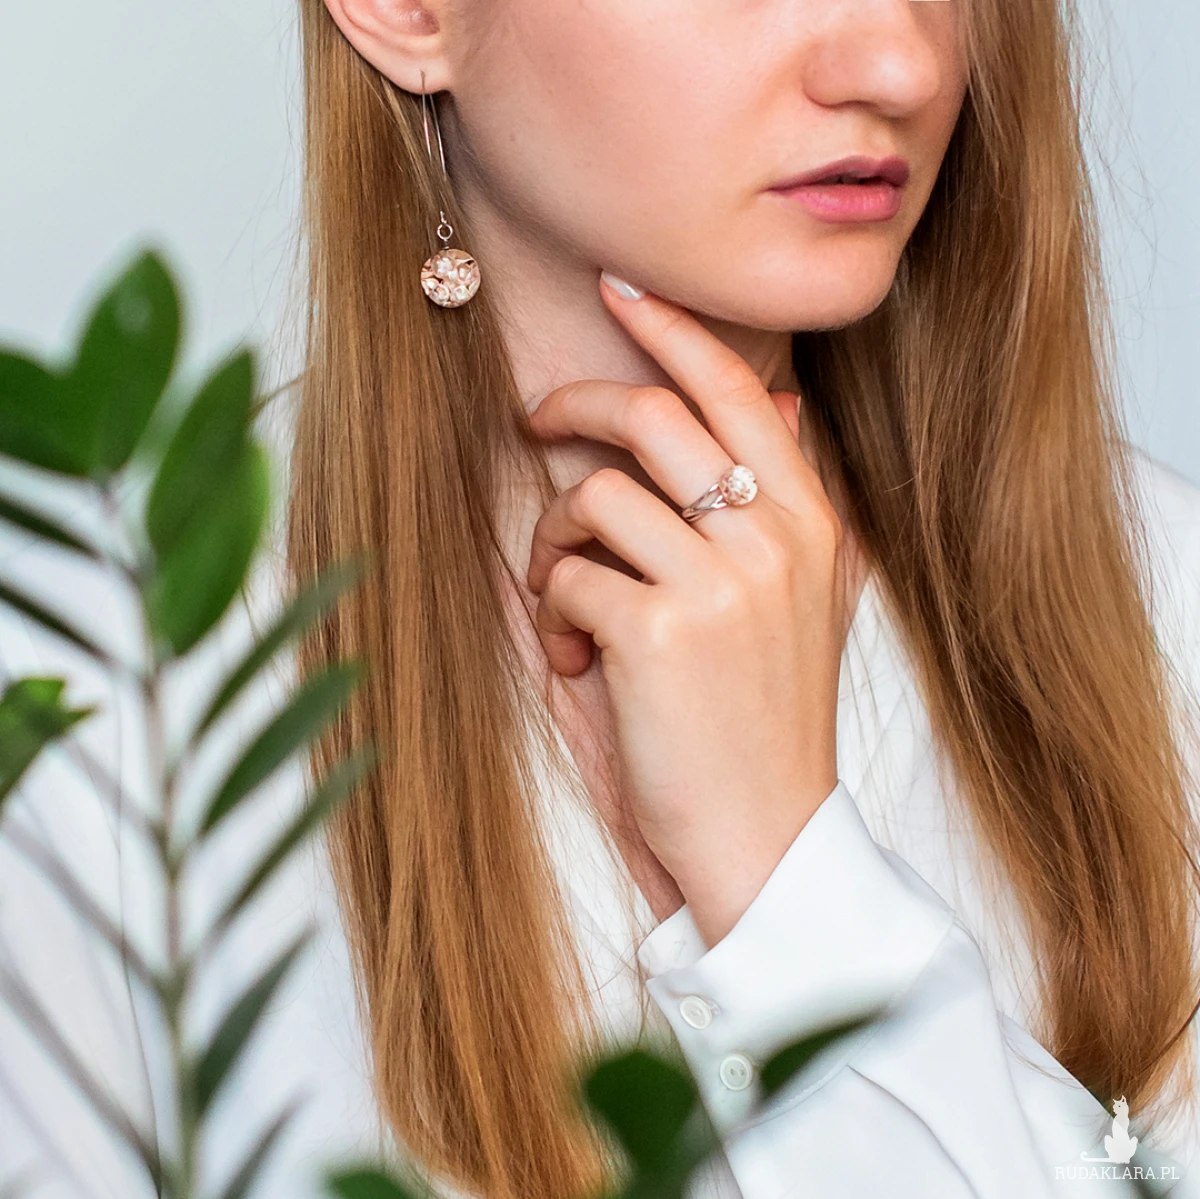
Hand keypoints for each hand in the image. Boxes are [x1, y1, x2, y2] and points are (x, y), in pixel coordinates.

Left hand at [525, 273, 850, 944]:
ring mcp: (718, 583)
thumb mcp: (797, 601)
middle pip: (649, 416)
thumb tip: (778, 402)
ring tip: (570, 602)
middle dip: (572, 404)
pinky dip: (554, 614)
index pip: (735, 391)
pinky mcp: (658, 633)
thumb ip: (781, 503)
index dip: (670, 329)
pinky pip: (567, 577)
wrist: (765, 835)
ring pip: (592, 496)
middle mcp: (772, 538)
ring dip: (556, 543)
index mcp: (809, 523)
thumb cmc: (760, 718)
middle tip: (536, 420)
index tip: (619, 287)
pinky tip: (582, 661)